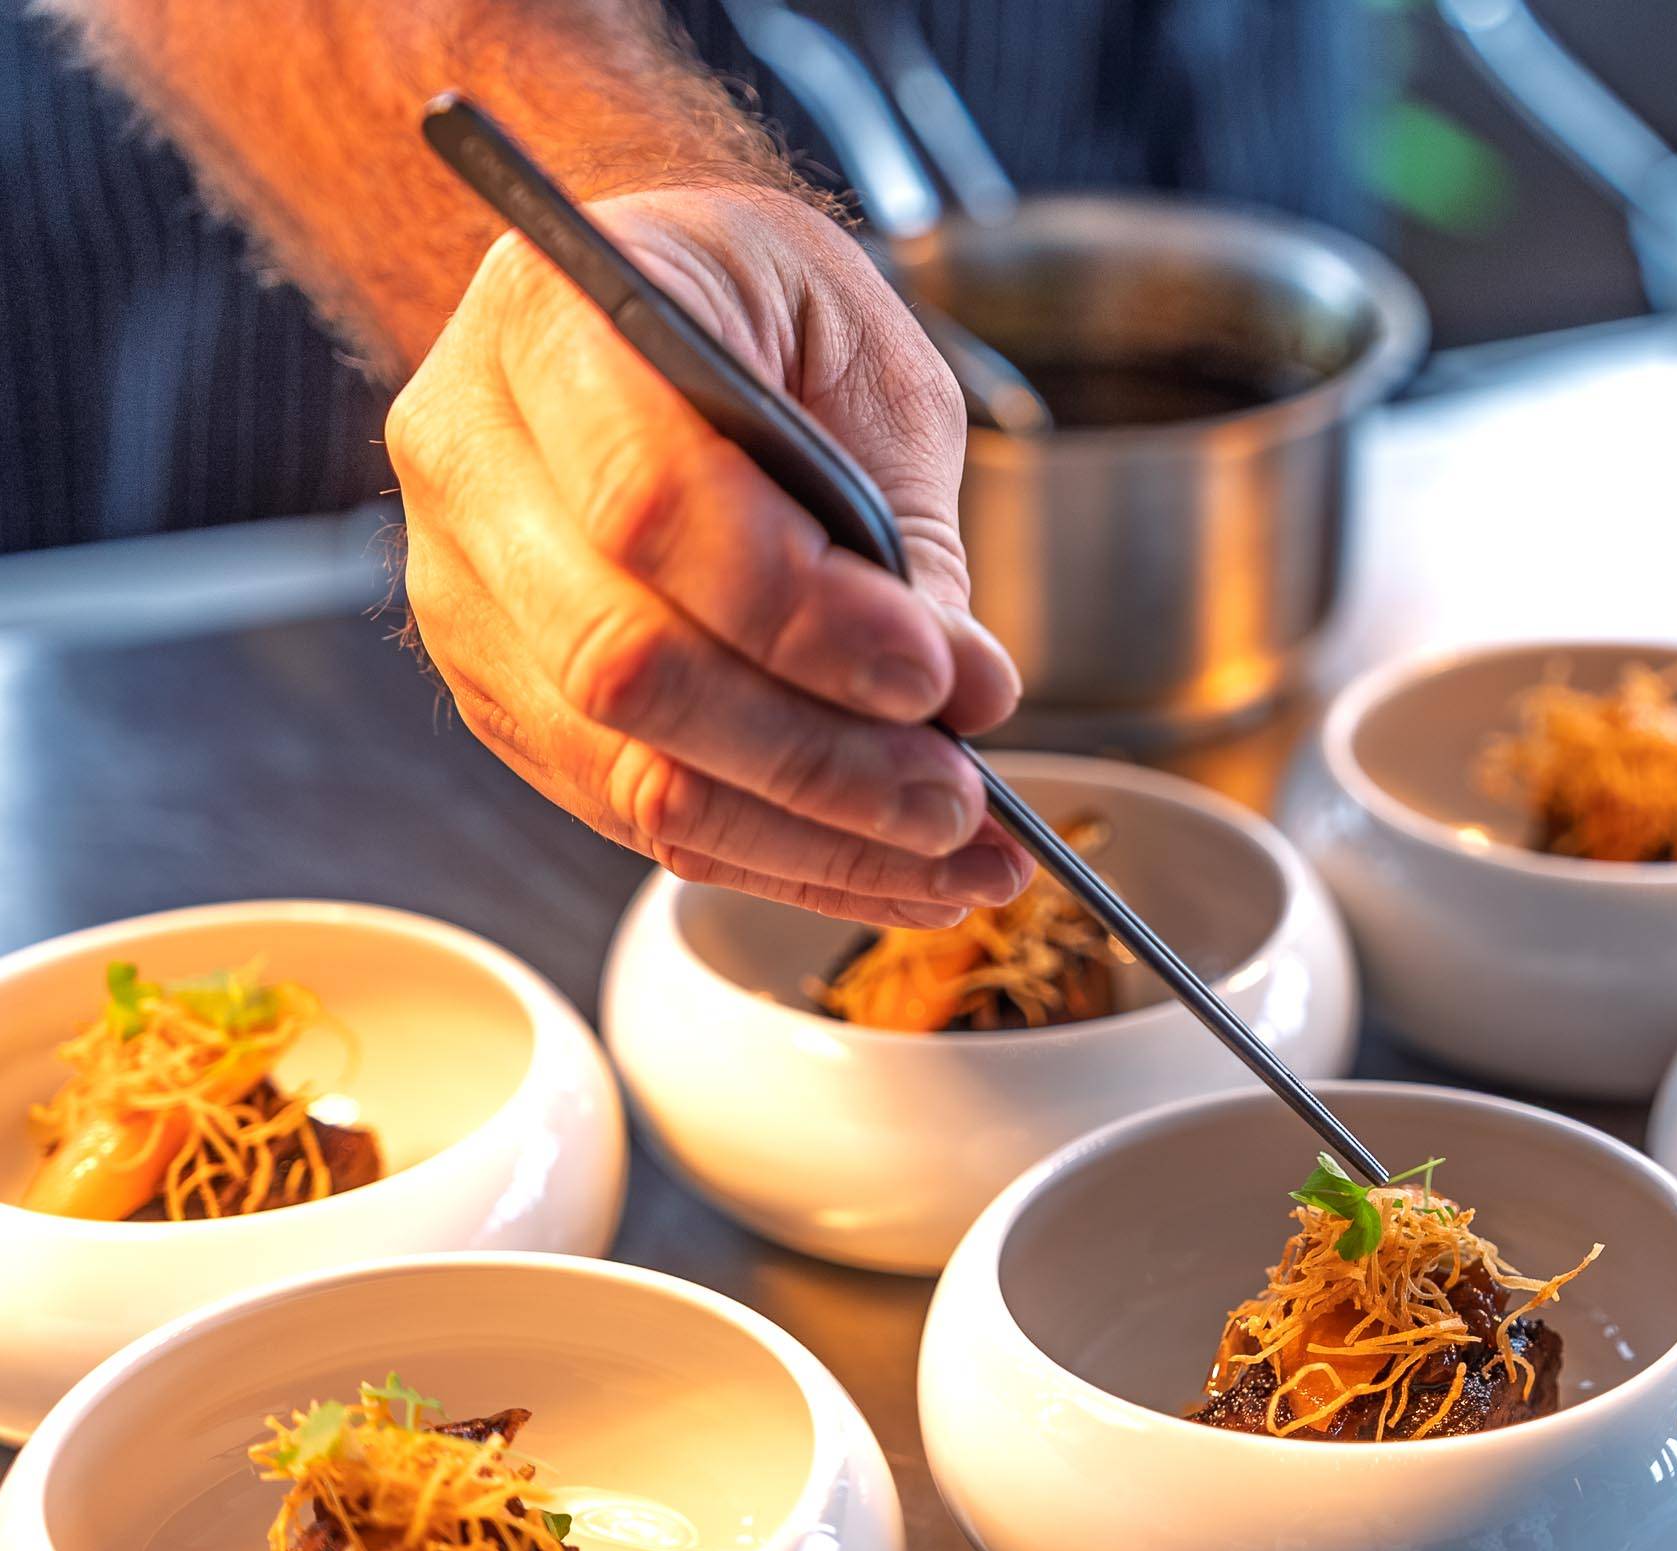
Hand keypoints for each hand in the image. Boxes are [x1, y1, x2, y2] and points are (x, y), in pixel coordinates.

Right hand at [389, 184, 1029, 926]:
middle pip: (626, 665)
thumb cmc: (756, 307)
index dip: (804, 614)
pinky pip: (631, 814)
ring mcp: (465, 595)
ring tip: (957, 859)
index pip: (652, 502)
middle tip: (961, 796)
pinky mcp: (498, 696)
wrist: (638, 305)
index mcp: (551, 323)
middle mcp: (471, 463)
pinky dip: (775, 858)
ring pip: (624, 770)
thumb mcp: (865, 358)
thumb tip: (960, 698)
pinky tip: (889, 870)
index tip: (939, 675)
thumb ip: (902, 524)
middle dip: (819, 757)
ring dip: (811, 839)